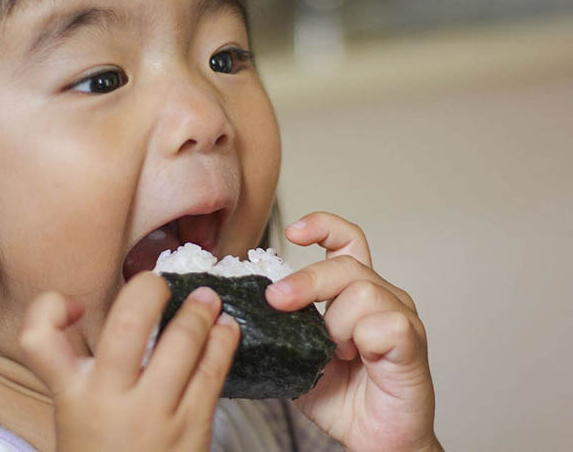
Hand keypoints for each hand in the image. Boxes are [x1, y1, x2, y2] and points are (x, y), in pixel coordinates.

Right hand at [19, 272, 239, 451]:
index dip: (51, 307)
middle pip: (127, 324)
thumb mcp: (76, 414)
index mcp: (71, 394)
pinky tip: (227, 329)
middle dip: (148, 290)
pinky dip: (222, 343)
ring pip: (181, 344)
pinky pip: (212, 373)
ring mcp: (154, 415)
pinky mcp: (191, 428)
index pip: (38, 338)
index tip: (78, 306)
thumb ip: (84, 370)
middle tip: (159, 282)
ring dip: (199, 312)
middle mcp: (108, 400)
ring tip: (208, 299)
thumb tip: (119, 314)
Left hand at [266, 212, 441, 451]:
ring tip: (335, 352)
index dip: (323, 227)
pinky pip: (386, 324)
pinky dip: (363, 340)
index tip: (293, 232)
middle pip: (346, 264)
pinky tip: (359, 359)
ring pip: (362, 291)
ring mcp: (401, 317)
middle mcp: (382, 297)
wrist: (376, 441)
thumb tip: (244, 309)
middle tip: (278, 301)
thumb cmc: (342, 397)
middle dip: (306, 281)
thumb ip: (284, 327)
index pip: (347, 240)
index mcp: (355, 292)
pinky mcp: (412, 343)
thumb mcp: (298, 354)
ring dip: (336, 323)